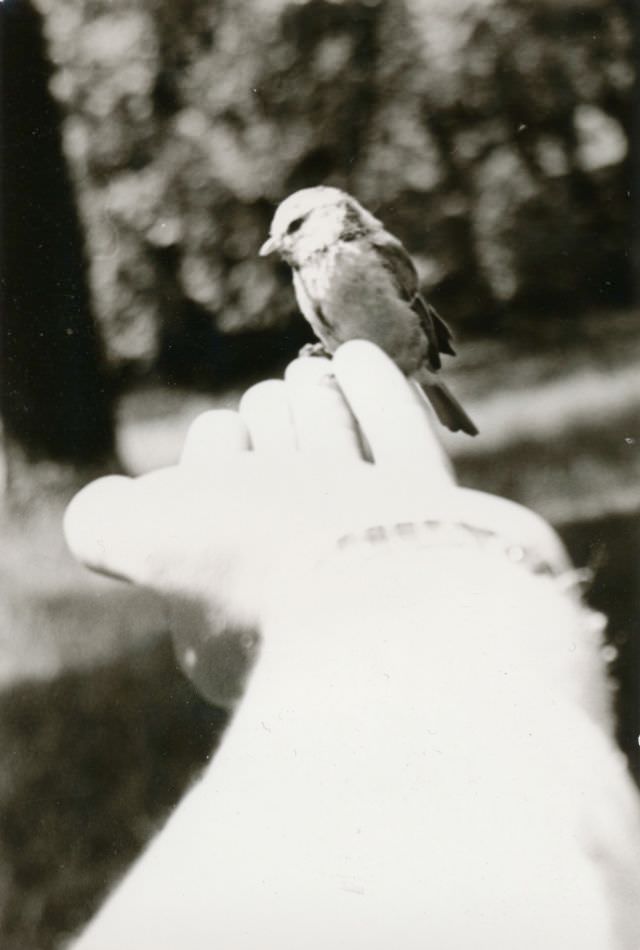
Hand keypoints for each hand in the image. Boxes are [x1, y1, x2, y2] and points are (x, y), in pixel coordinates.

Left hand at [64, 341, 569, 700]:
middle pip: (285, 471)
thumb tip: (102, 507)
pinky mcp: (443, 532)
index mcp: (238, 604)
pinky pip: (403, 450)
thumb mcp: (150, 542)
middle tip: (280, 407)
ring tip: (313, 374)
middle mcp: (310, 587)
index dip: (221, 459)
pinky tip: (358, 357)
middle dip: (278, 426)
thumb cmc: (267, 567)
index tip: (239, 474)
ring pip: (341, 459)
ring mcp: (381, 559)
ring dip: (319, 404)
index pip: (220, 498)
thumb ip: (106, 527)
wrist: (397, 598)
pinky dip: (377, 398)